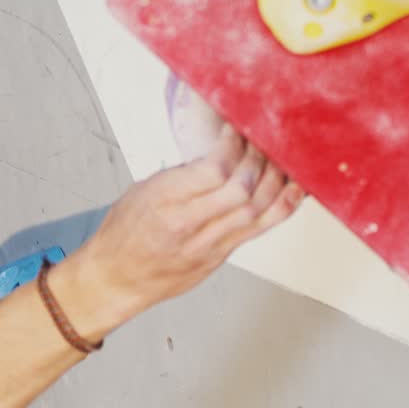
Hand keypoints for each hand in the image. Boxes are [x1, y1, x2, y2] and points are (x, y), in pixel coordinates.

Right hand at [59, 123, 303, 335]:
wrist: (116, 278)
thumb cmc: (123, 231)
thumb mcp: (143, 190)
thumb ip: (182, 173)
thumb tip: (220, 152)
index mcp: (163, 201)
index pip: (214, 169)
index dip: (233, 145)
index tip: (235, 130)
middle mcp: (187, 225)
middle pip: (242, 190)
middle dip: (259, 159)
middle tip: (260, 142)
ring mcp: (207, 246)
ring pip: (258, 211)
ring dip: (276, 180)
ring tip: (280, 160)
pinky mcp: (219, 258)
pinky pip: (260, 230)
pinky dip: (282, 206)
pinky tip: (292, 189)